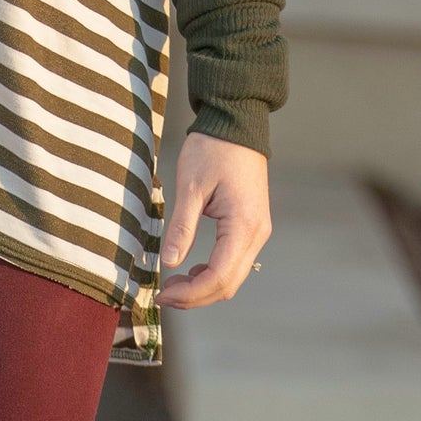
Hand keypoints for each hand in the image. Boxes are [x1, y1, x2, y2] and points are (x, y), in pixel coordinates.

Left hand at [159, 132, 270, 308]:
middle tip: (163, 294)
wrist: (236, 124)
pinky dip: (212, 273)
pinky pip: (234, 261)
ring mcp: (257, 231)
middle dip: (195, 296)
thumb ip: (181, 228)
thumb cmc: (212, 150)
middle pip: (229, 284)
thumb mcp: (190, 188)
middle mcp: (257, 233)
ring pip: (233, 276)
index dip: (190, 293)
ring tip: (172, 283)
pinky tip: (190, 269)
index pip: (219, 277)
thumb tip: (169, 263)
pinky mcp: (251, 226)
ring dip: (203, 287)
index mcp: (244, 226)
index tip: (162, 294)